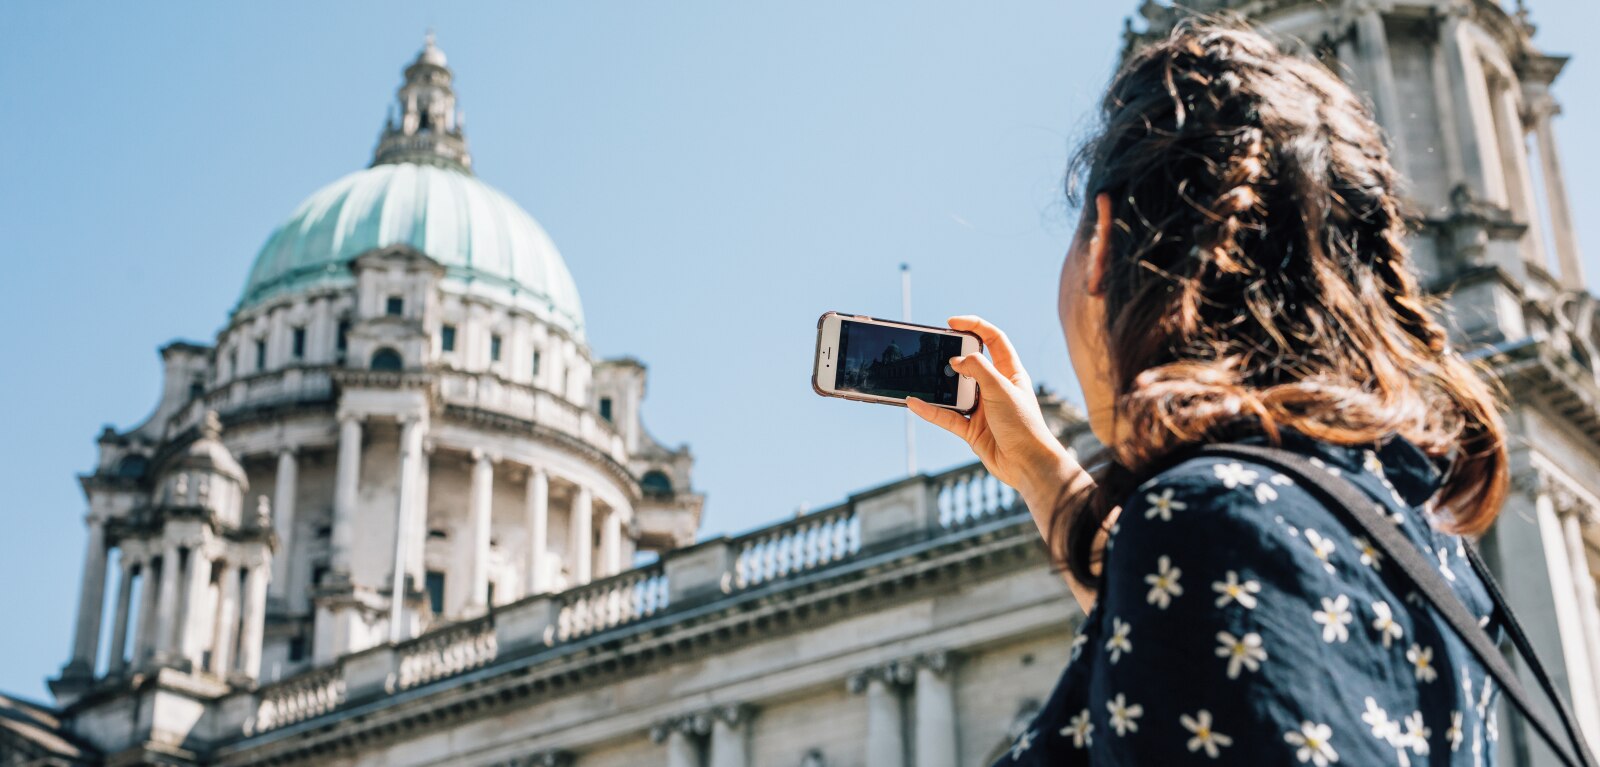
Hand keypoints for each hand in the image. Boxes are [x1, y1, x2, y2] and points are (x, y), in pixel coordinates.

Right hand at [907, 316, 1084, 515]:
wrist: (1028, 464)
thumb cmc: (1024, 425)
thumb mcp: (1001, 389)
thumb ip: (978, 369)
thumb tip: (955, 361)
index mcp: (1010, 372)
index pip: (994, 340)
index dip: (975, 326)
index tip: (952, 323)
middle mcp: (995, 388)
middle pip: (970, 363)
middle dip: (952, 356)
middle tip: (934, 350)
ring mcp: (982, 408)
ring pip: (955, 391)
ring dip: (938, 385)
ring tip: (921, 375)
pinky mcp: (972, 429)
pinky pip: (946, 416)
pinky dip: (930, 410)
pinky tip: (915, 403)